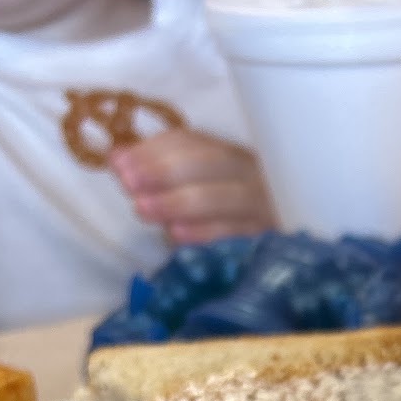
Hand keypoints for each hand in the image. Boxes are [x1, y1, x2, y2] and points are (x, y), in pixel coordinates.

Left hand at [110, 129, 274, 243]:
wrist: (284, 258)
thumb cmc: (224, 219)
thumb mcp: (195, 189)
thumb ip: (160, 171)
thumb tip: (116, 158)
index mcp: (229, 156)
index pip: (191, 142)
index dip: (154, 149)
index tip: (118, 162)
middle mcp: (251, 173)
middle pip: (210, 163)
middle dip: (164, 172)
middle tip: (129, 186)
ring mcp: (264, 205)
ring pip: (222, 197)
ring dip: (178, 202)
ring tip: (143, 210)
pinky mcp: (268, 237)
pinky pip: (235, 233)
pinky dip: (204, 232)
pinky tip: (175, 235)